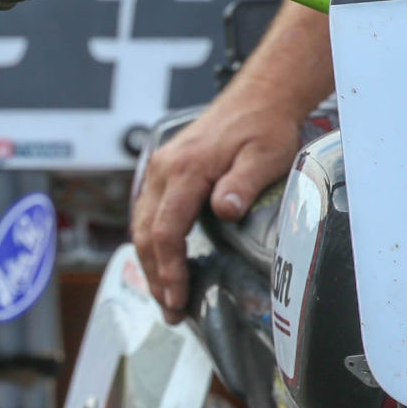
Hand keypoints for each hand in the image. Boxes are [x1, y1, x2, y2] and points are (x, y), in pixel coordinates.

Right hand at [131, 86, 302, 323]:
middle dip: (155, 277)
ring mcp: (161, 169)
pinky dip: (151, 243)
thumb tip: (225, 209)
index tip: (177, 296)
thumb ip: (243, 183)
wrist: (258, 97)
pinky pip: (147, 213)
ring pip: (141, 225)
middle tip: (171, 311)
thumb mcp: (265, 155)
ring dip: (150, 264)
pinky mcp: (165, 172)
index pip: (166, 230)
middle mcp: (164, 169)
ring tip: (166, 297)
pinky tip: (162, 264)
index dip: (169, 269)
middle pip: (145, 233)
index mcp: (185, 169)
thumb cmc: (263, 126)